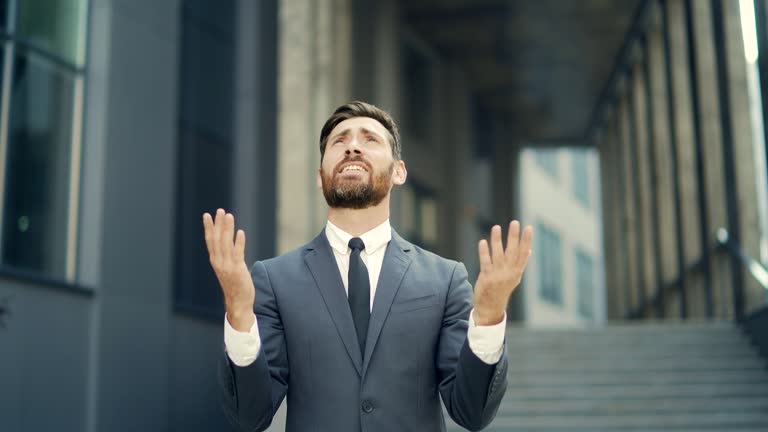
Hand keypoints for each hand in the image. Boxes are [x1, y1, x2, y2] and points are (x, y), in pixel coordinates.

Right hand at [203, 209, 254, 330]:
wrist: (238, 303)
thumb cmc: (235, 286)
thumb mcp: (227, 269)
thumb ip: (226, 257)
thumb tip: (228, 243)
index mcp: (216, 261)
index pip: (210, 241)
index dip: (209, 227)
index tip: (207, 215)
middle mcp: (219, 262)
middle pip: (217, 239)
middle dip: (218, 224)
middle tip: (220, 211)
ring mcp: (228, 266)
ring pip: (226, 244)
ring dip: (227, 229)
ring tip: (229, 216)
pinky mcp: (237, 270)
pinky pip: (237, 254)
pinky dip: (238, 242)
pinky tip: (240, 232)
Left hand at [473, 221, 532, 325]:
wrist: (490, 309)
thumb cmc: (502, 290)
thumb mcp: (514, 278)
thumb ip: (520, 264)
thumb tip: (529, 250)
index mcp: (516, 272)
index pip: (523, 254)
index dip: (526, 241)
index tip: (529, 228)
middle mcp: (509, 273)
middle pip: (512, 252)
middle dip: (514, 237)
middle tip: (515, 222)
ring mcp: (497, 276)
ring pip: (498, 255)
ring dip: (497, 240)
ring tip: (496, 227)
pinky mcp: (486, 278)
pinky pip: (485, 262)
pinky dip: (484, 252)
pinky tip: (483, 241)